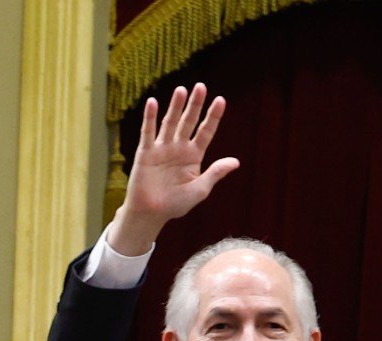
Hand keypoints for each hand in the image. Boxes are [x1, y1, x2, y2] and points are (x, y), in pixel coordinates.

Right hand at [108, 83, 239, 255]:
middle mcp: (178, 148)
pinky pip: (148, 132)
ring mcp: (162, 148)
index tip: (220, 101)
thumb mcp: (199, 189)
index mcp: (194, 156)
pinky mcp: (145, 152)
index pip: (206, 132)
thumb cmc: (175, 204)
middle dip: (195, 105)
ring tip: (181, 90)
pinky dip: (149, 118)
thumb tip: (235, 162)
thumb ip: (215, 173)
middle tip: (201, 87)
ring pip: (170, 123)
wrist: (151, 213)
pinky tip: (152, 102)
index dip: (213, 117)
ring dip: (175, 106)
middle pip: (189, 122)